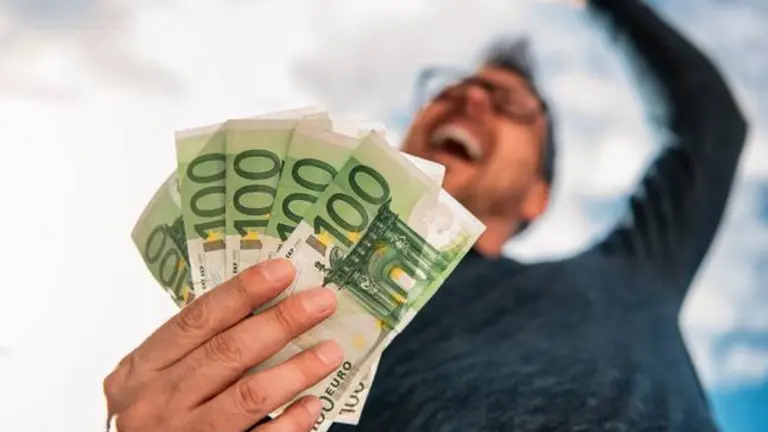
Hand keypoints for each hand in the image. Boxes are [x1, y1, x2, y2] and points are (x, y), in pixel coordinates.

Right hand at [103, 259, 341, 431]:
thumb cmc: (149, 423)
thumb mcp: (150, 383)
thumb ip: (191, 352)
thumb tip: (259, 309)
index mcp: (141, 370)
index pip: (198, 319)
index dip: (243, 291)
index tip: (283, 270)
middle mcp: (159, 402)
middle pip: (229, 351)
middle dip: (281, 321)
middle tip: (322, 302)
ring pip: (248, 395)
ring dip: (296, 369)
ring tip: (331, 350)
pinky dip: (290, 422)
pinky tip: (313, 404)